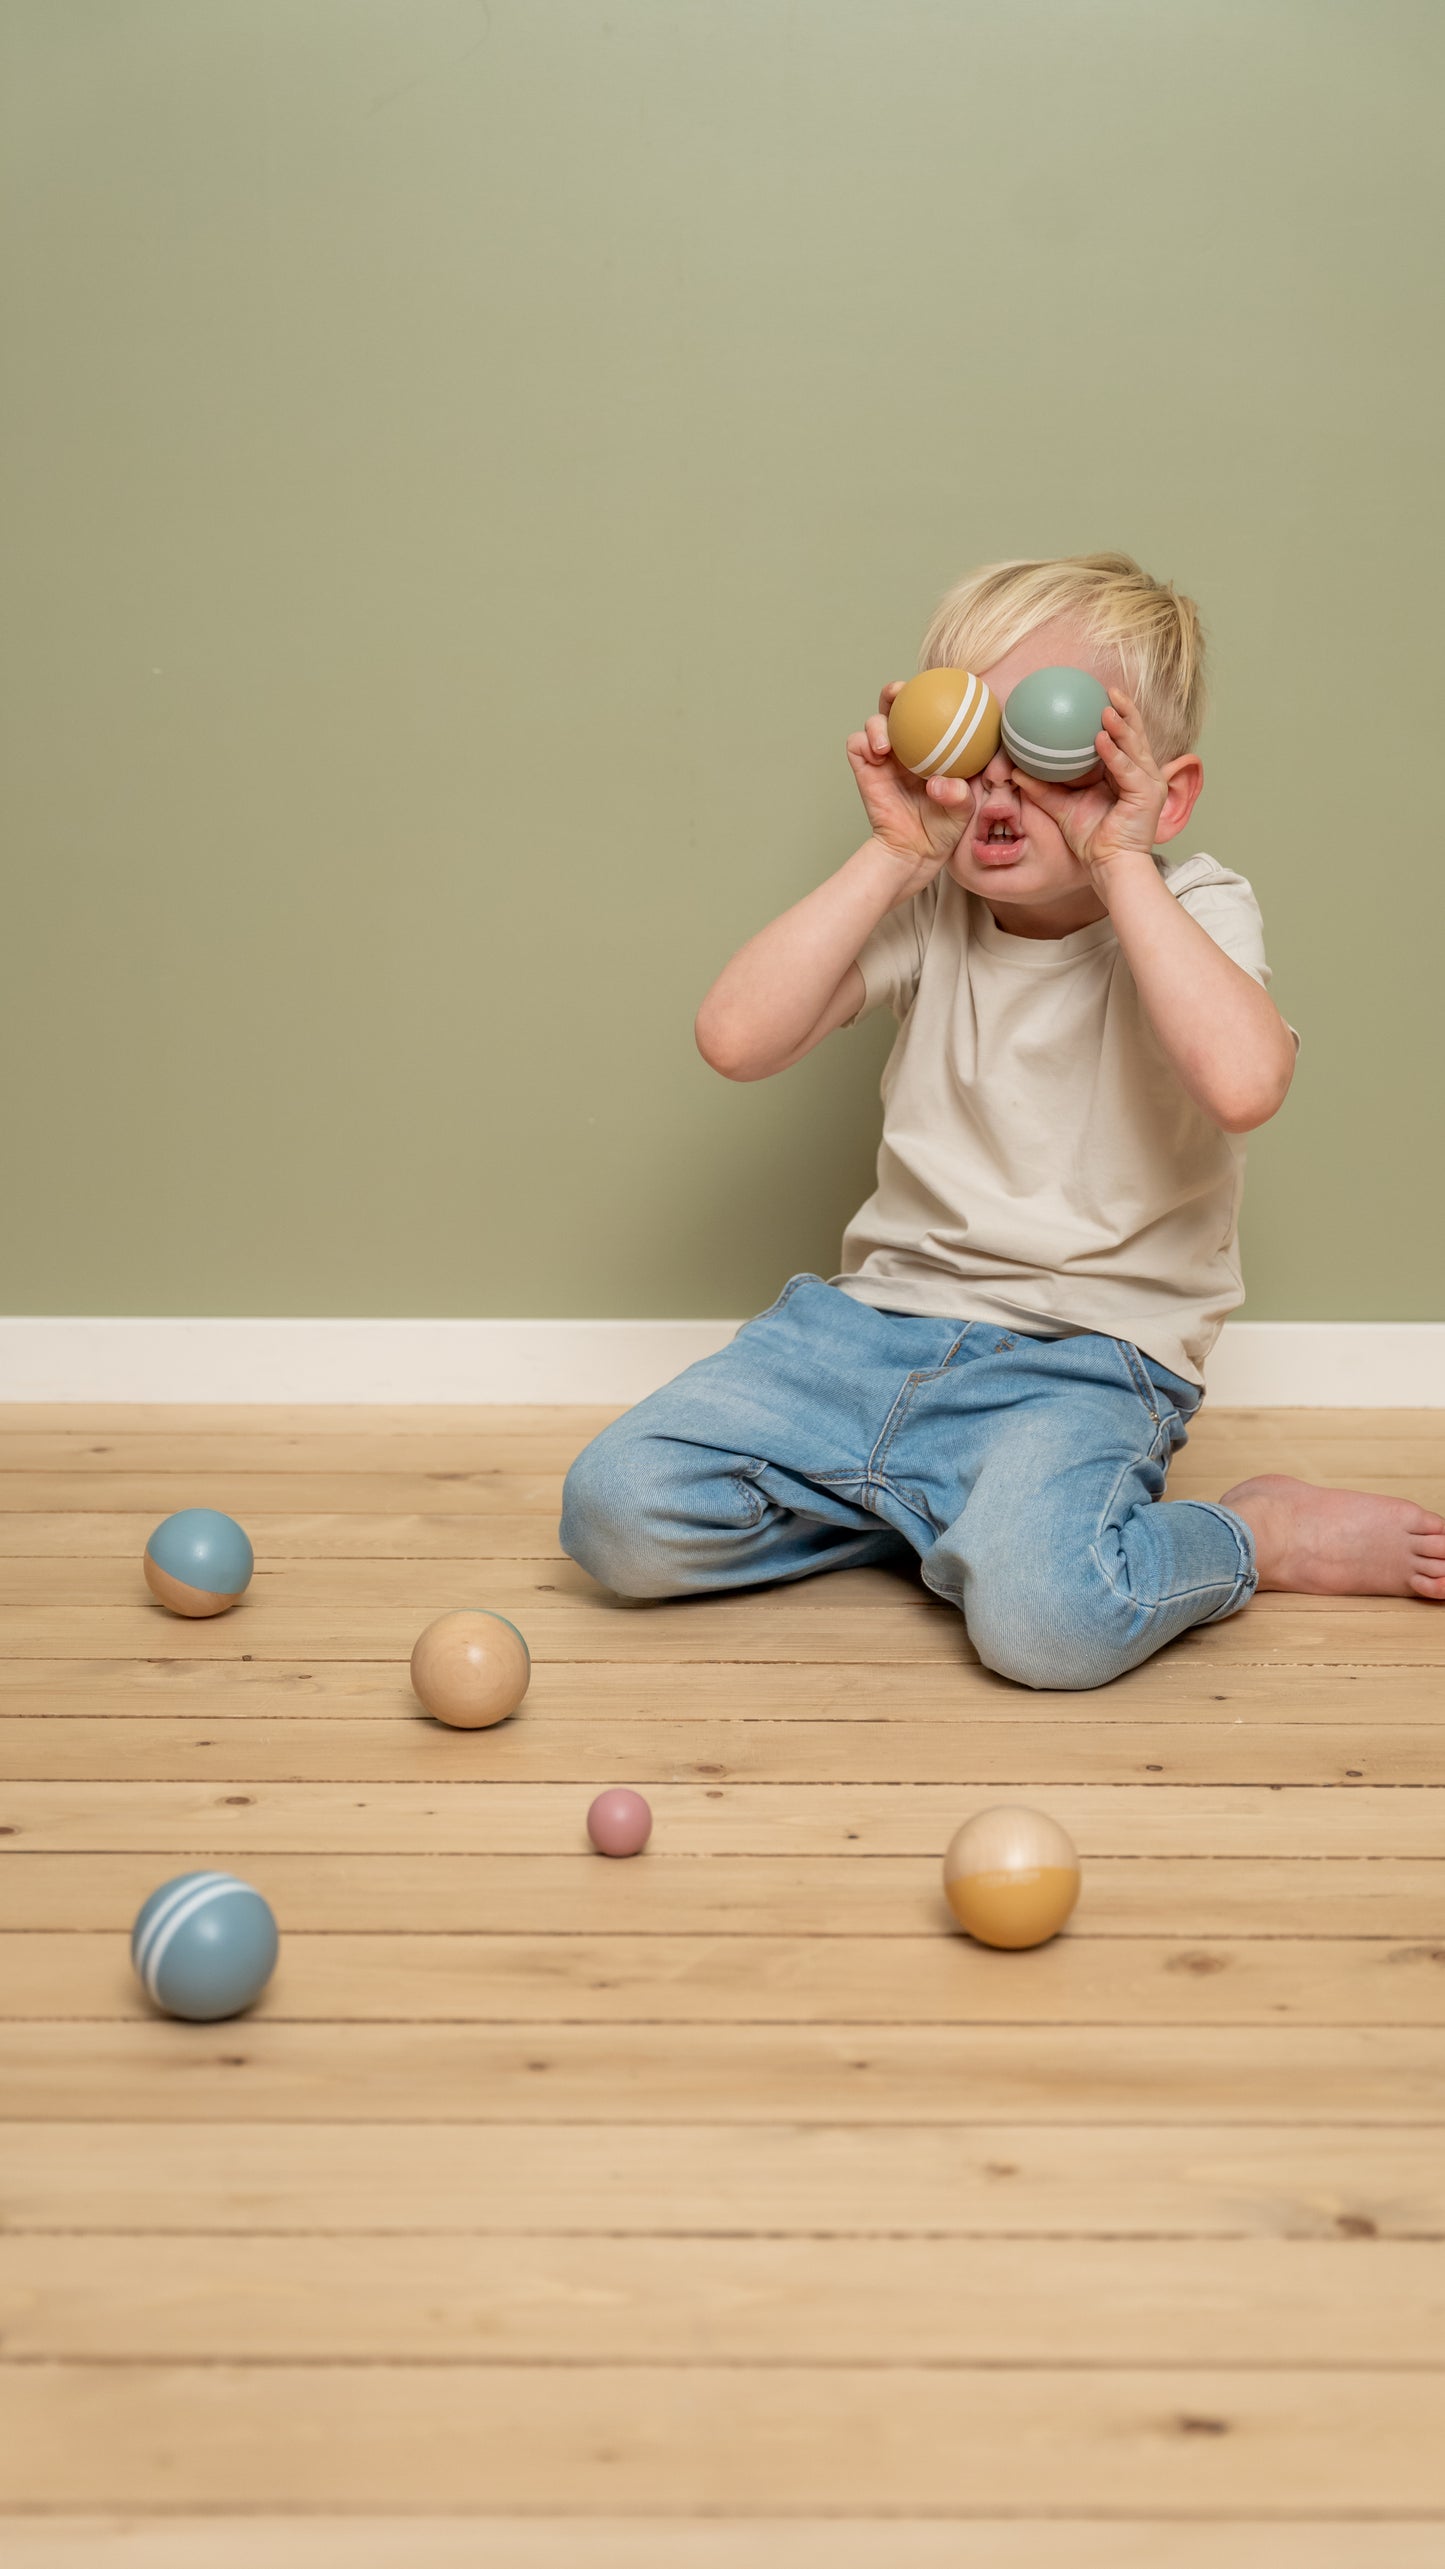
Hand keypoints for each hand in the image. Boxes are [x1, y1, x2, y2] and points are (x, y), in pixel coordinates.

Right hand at [846, 681, 975, 897]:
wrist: (914, 854)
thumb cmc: (944, 830)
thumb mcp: (964, 812)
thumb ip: (959, 796)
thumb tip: (940, 783)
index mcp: (937, 744)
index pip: (936, 709)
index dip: (939, 690)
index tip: (945, 684)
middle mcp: (910, 744)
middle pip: (900, 704)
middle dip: (898, 690)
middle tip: (902, 692)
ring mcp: (886, 756)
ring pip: (876, 720)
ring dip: (878, 723)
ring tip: (886, 744)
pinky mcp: (865, 768)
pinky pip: (858, 745)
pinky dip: (864, 743)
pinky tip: (877, 756)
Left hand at [1010, 689, 1168, 881]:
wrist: (1108, 866)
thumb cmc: (1092, 840)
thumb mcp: (1062, 807)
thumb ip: (1042, 788)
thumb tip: (1015, 771)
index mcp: (1127, 773)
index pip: (1125, 738)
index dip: (1117, 716)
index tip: (1100, 695)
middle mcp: (1142, 774)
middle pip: (1136, 735)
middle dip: (1125, 711)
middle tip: (1108, 691)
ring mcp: (1148, 784)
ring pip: (1135, 747)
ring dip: (1120, 727)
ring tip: (1105, 709)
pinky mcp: (1147, 796)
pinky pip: (1127, 771)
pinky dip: (1115, 755)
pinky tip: (1101, 741)